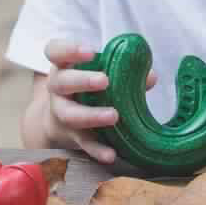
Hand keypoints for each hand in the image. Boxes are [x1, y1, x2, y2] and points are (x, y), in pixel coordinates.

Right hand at [41, 39, 156, 163]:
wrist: (61, 119)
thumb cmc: (87, 87)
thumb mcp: (98, 72)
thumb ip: (123, 71)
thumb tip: (150, 76)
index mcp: (63, 65)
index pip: (55, 51)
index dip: (69, 49)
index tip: (91, 52)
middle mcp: (57, 87)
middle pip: (62, 82)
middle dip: (83, 81)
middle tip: (104, 81)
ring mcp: (61, 112)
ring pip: (70, 114)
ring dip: (91, 115)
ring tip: (113, 116)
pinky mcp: (71, 135)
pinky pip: (83, 142)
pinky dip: (96, 149)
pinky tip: (111, 155)